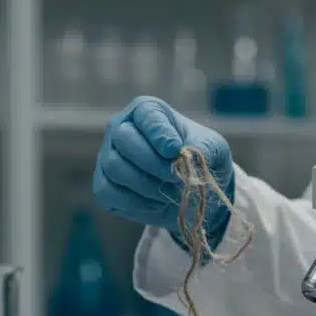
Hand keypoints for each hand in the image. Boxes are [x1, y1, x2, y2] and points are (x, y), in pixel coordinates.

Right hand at [93, 96, 234, 249]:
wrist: (191, 191)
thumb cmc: (198, 159)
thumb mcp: (212, 148)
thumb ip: (202, 148)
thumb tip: (184, 155)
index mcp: (147, 111)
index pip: (146, 114)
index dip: (159, 132)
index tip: (176, 150)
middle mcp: (121, 129)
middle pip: (123, 138)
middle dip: (151, 161)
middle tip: (175, 176)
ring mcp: (108, 157)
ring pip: (115, 167)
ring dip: (146, 184)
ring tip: (169, 191)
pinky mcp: (103, 185)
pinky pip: (109, 192)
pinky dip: (135, 202)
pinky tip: (156, 203)